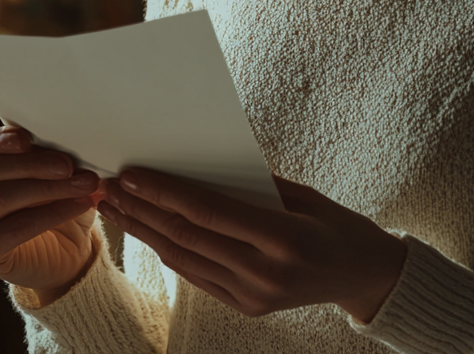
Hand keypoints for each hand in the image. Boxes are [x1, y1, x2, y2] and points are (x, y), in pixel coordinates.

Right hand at [0, 126, 101, 300]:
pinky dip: (52, 215)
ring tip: (84, 184)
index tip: (25, 139)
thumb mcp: (55, 170)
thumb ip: (50, 153)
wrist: (67, 249)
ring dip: (49, 188)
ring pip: (0, 198)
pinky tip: (78, 206)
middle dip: (35, 165)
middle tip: (70, 165)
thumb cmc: (56, 200)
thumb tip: (72, 138)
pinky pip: (14, 230)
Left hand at [98, 168, 406, 322]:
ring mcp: (254, 297)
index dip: (167, 192)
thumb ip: (255, 184)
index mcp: (283, 239)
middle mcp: (264, 274)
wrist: (364, 277)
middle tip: (109, 187)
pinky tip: (148, 231)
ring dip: (146, 232)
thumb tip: (201, 165)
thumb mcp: (304, 194)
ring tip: (116, 207)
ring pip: (185, 260)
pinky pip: (197, 276)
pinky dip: (169, 251)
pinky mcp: (247, 308)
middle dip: (143, 211)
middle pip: (189, 238)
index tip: (133, 174)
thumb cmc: (337, 223)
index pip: (209, 213)